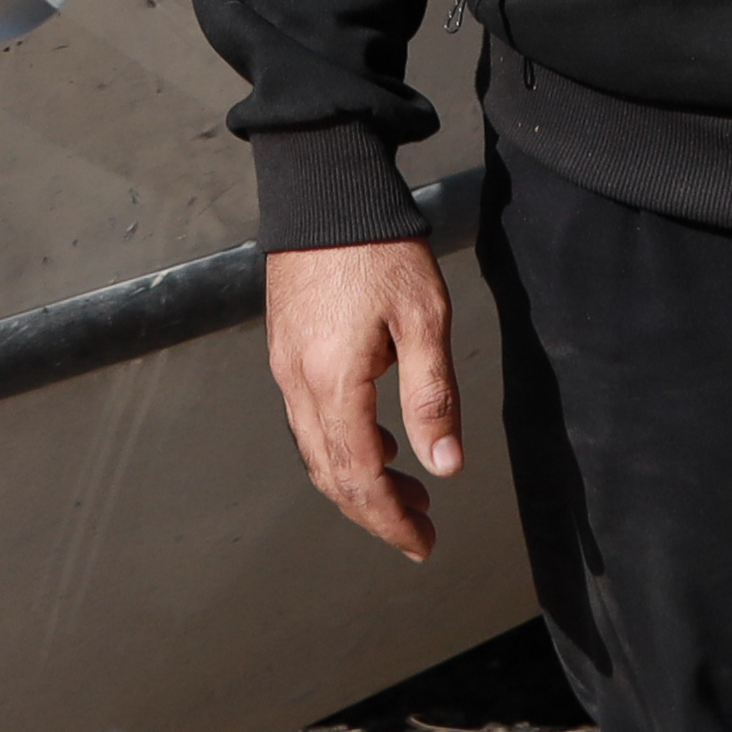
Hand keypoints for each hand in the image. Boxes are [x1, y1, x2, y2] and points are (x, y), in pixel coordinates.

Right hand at [262, 238, 465, 561]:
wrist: (323, 188)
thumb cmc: (378, 246)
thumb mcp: (424, 318)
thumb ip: (433, 397)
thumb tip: (446, 466)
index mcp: (333, 382)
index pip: (359, 477)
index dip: (390, 519)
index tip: (423, 543)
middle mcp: (298, 383)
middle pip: (331, 474)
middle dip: (375, 510)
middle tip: (420, 528)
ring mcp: (285, 366)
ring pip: (316, 450)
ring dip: (360, 481)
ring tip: (409, 488)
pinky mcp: (285, 348)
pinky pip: (308, 420)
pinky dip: (342, 446)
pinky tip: (378, 439)